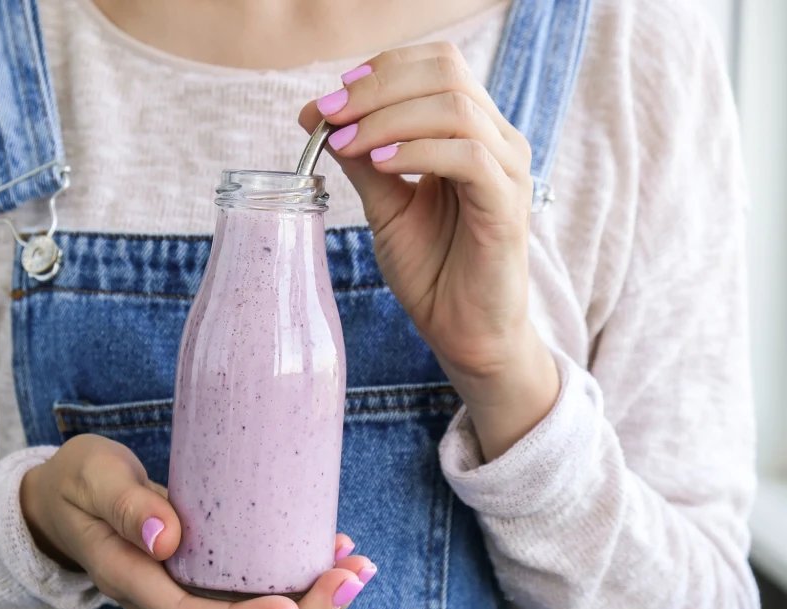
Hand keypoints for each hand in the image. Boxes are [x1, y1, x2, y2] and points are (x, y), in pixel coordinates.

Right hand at [20, 434, 374, 608]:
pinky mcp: (206, 567)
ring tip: (359, 569)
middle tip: (352, 578)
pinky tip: (334, 551)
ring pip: (254, 607)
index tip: (290, 607)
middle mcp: (166, 594)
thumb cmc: (78, 483)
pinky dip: (296, 572)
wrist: (67, 496)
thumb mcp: (92, 479)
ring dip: (311, 597)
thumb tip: (167, 538)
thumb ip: (125, 506)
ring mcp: (188, 584)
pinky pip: (254, 582)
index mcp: (134, 580)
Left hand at [300, 42, 559, 459]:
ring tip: (347, 143)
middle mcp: (496, 141)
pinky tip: (382, 164)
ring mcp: (507, 171)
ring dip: (390, 118)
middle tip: (329, 115)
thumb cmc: (430, 269)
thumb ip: (360, 157)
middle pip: (446, 73)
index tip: (331, 98)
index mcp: (469, 132)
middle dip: (378, 87)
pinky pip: (469, 157)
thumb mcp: (384, 203)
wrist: (462, 331)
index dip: (382, 70)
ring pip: (455, 109)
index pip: (436, 65)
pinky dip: (418, 151)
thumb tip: (313, 114)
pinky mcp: (508, 206)